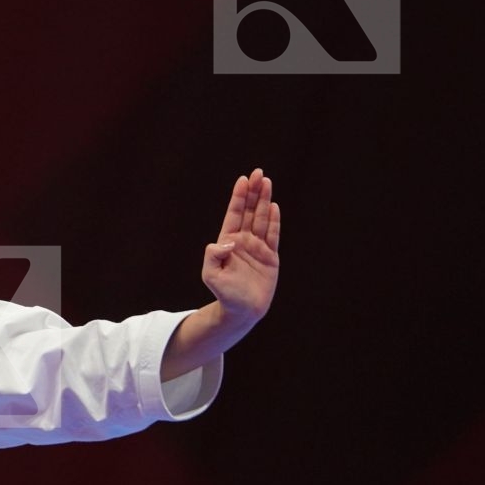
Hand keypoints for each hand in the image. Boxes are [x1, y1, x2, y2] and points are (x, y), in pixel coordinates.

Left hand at [201, 168, 280, 329]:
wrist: (242, 310)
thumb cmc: (224, 293)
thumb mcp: (211, 274)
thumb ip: (214, 255)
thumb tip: (229, 241)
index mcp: (228, 242)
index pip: (234, 215)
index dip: (238, 197)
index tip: (243, 180)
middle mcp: (243, 241)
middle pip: (250, 211)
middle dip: (253, 192)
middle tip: (258, 173)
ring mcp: (258, 248)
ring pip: (262, 219)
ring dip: (264, 201)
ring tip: (267, 182)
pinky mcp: (271, 257)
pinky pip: (273, 235)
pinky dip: (274, 221)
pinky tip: (274, 206)